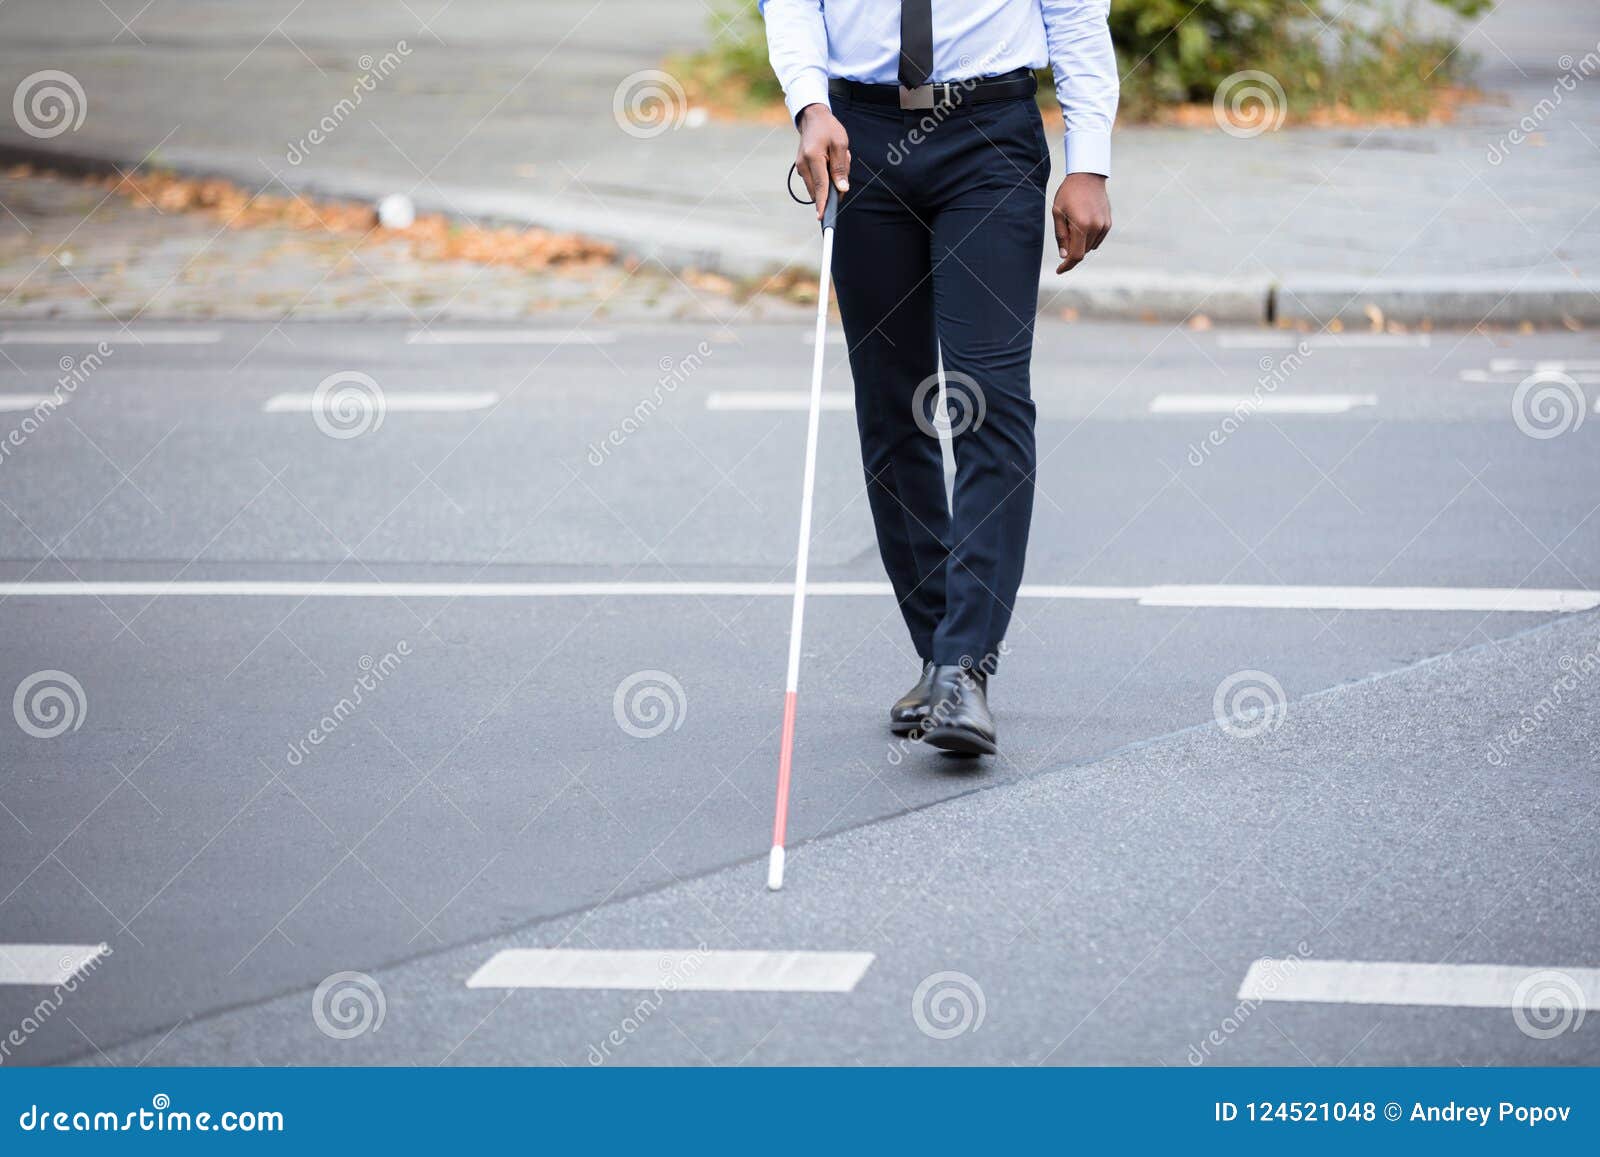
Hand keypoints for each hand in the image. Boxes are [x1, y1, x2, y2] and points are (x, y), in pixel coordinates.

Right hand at [796, 103, 849, 219]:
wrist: (813, 119)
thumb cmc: (828, 129)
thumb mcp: (840, 144)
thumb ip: (840, 168)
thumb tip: (842, 189)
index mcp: (813, 157)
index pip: (820, 186)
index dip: (823, 203)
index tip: (822, 217)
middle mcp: (803, 165)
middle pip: (819, 189)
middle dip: (834, 184)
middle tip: (842, 161)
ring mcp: (801, 168)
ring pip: (819, 186)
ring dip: (832, 178)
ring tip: (836, 156)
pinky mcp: (803, 169)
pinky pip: (818, 180)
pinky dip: (827, 174)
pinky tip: (831, 158)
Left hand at [1052, 173, 1110, 273]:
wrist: (1088, 176)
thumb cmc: (1069, 193)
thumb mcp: (1058, 213)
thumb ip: (1061, 235)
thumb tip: (1064, 256)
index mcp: (1082, 225)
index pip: (1076, 255)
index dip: (1067, 266)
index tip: (1059, 271)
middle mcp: (1096, 227)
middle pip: (1082, 252)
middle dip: (1071, 251)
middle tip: (1064, 236)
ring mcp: (1104, 226)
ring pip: (1090, 247)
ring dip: (1080, 244)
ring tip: (1073, 225)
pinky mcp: (1108, 223)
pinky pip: (1097, 240)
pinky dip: (1088, 239)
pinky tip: (1082, 224)